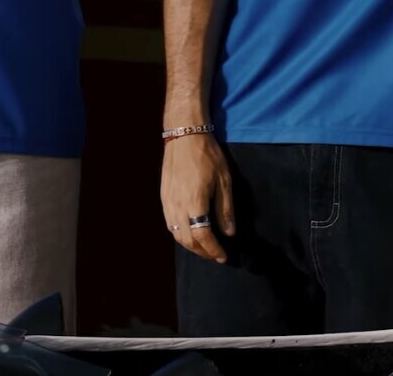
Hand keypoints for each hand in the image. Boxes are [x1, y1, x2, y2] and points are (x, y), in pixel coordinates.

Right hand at [161, 134, 234, 261]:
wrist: (184, 136)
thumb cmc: (207, 156)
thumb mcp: (224, 180)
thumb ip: (225, 209)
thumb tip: (229, 232)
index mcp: (195, 204)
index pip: (203, 237)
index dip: (213, 250)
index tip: (223, 257)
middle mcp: (178, 207)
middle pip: (188, 240)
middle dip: (203, 252)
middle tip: (215, 255)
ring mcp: (168, 203)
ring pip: (176, 235)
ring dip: (190, 245)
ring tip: (204, 247)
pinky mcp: (163, 197)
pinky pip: (169, 224)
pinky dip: (179, 234)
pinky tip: (189, 232)